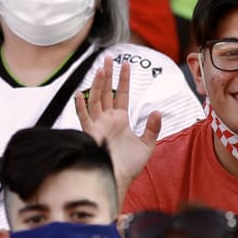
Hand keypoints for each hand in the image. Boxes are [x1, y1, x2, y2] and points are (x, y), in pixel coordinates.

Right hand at [75, 58, 161, 191]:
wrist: (119, 179)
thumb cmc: (130, 166)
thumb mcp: (147, 145)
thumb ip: (152, 128)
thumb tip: (157, 111)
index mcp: (120, 119)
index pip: (122, 94)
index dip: (124, 79)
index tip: (127, 64)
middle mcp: (108, 119)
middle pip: (107, 92)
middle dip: (108, 75)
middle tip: (109, 58)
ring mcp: (98, 125)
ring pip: (96, 100)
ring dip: (98, 85)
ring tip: (101, 70)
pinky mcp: (91, 134)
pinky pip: (84, 118)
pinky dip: (80, 106)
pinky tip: (79, 94)